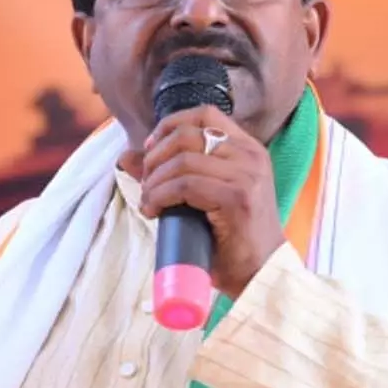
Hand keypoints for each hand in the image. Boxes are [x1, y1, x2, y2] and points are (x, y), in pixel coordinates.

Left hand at [130, 106, 285, 298]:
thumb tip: (127, 156)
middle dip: (155, 157)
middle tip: (146, 184)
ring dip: (154, 181)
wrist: (260, 274)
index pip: (204, 113)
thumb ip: (169, 173)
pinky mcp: (237, 198)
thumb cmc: (230, 239)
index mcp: (247, 149)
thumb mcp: (200, 198)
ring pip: (183, 160)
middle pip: (187, 135)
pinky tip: (154, 210)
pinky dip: (160, 196)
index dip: (169, 125)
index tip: (150, 149)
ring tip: (149, 202)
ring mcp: (246, 175)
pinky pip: (185, 185)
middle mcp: (251, 156)